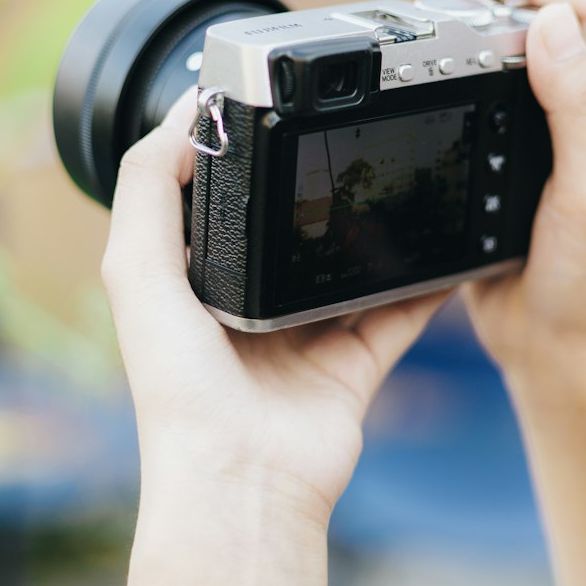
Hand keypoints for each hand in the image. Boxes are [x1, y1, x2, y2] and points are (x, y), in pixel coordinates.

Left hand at [101, 91, 445, 543]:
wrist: (242, 481)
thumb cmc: (178, 389)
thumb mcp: (136, 272)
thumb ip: (147, 190)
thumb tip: (181, 117)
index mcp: (194, 286)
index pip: (219, 207)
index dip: (239, 159)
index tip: (272, 105)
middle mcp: (249, 310)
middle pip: (293, 234)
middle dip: (319, 190)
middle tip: (354, 132)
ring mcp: (306, 339)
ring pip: (351, 269)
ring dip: (378, 232)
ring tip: (407, 174)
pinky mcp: (354, 365)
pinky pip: (399, 313)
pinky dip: (427, 283)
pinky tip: (450, 244)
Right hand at [454, 0, 585, 395]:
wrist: (556, 351)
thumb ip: (579, 107)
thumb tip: (551, 21)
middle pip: (552, 14)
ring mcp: (549, 134)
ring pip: (515, 53)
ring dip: (475, 29)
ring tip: (433, 29)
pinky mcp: (508, 159)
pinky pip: (482, 97)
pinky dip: (455, 76)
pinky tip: (427, 84)